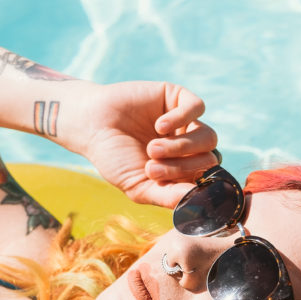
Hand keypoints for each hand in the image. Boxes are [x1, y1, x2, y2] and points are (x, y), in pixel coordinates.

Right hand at [69, 80, 218, 206]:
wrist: (91, 125)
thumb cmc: (113, 158)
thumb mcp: (139, 187)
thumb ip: (169, 197)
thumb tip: (199, 201)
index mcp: (183, 169)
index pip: (206, 180)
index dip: (192, 185)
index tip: (166, 185)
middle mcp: (189, 147)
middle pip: (209, 160)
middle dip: (181, 167)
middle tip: (151, 167)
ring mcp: (186, 122)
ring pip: (209, 137)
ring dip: (182, 147)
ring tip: (153, 148)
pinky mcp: (177, 98)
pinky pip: (197, 108)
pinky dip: (182, 118)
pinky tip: (160, 125)